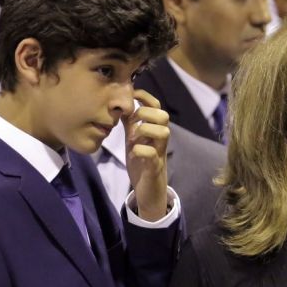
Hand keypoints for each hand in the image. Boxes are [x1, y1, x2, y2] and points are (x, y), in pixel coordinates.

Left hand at [124, 89, 169, 220]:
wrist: (148, 191)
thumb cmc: (141, 163)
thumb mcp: (134, 140)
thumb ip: (131, 124)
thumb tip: (122, 106)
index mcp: (154, 130)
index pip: (157, 106)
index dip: (145, 97)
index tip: (132, 95)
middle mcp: (160, 140)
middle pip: (164, 116)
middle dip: (146, 114)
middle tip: (132, 123)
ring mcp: (159, 153)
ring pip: (164, 132)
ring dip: (145, 130)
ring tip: (133, 139)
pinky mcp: (155, 168)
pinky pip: (152, 155)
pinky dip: (140, 151)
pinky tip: (133, 153)